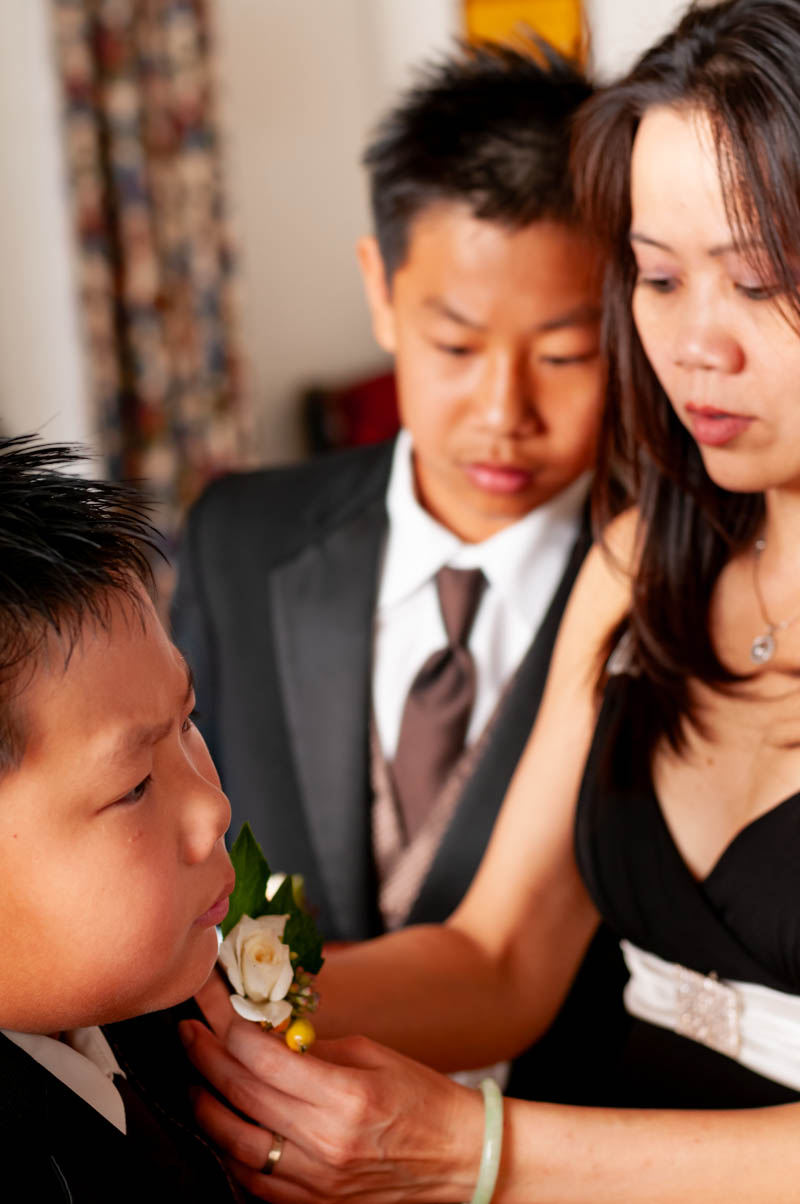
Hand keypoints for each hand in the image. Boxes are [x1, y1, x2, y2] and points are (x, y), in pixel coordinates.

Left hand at [184, 971, 483, 1202]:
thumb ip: (314, 1047)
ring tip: (194, 1077)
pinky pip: (253, 1182)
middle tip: (188, 1029)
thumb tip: (266, 1031)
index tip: (210, 999)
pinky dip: (229, 1152)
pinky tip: (221, 1126)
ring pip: (236, 1143)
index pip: (263, 1055)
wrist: (462, 1158)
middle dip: (205, 1054)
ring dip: (206, 1106)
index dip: (228, 1021)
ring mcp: (318, 1181)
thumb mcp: (373, 1055)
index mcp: (346, 1096)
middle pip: (242, 1094)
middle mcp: (326, 1142)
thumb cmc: (424, 1099)